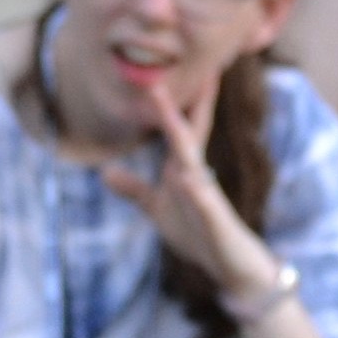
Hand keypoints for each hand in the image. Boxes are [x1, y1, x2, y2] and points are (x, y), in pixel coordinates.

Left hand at [121, 70, 282, 299]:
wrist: (232, 267)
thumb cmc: (199, 234)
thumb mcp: (159, 209)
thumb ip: (136, 189)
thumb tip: (105, 172)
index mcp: (184, 171)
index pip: (180, 131)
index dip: (171, 104)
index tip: (164, 73)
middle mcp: (198, 178)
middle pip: (190, 136)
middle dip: (185, 106)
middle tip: (193, 70)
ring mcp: (209, 199)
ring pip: (195, 164)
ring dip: (184, 139)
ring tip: (171, 116)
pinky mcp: (216, 224)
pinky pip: (205, 206)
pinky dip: (197, 193)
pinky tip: (187, 180)